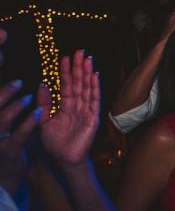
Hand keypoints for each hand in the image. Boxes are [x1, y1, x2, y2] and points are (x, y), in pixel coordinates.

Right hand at [0, 78, 41, 194]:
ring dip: (15, 106)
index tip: (11, 81)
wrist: (3, 178)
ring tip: (28, 97)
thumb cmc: (2, 150)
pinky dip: (28, 122)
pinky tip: (38, 113)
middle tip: (18, 83)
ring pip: (1, 119)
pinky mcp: (7, 152)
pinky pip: (18, 134)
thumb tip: (10, 95)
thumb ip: (3, 116)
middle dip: (3, 93)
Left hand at [39, 50, 99, 167]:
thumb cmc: (55, 143)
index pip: (66, 85)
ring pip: (87, 88)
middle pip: (78, 83)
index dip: (65, 71)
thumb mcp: (43, 120)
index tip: (64, 57)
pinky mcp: (92, 118)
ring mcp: (86, 111)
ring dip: (87, 73)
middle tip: (79, 51)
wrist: (64, 159)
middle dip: (78, 67)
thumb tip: (42, 85)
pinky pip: (94, 100)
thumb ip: (44, 103)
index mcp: (65, 106)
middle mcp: (77, 106)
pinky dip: (95, 88)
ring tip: (87, 59)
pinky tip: (94, 76)